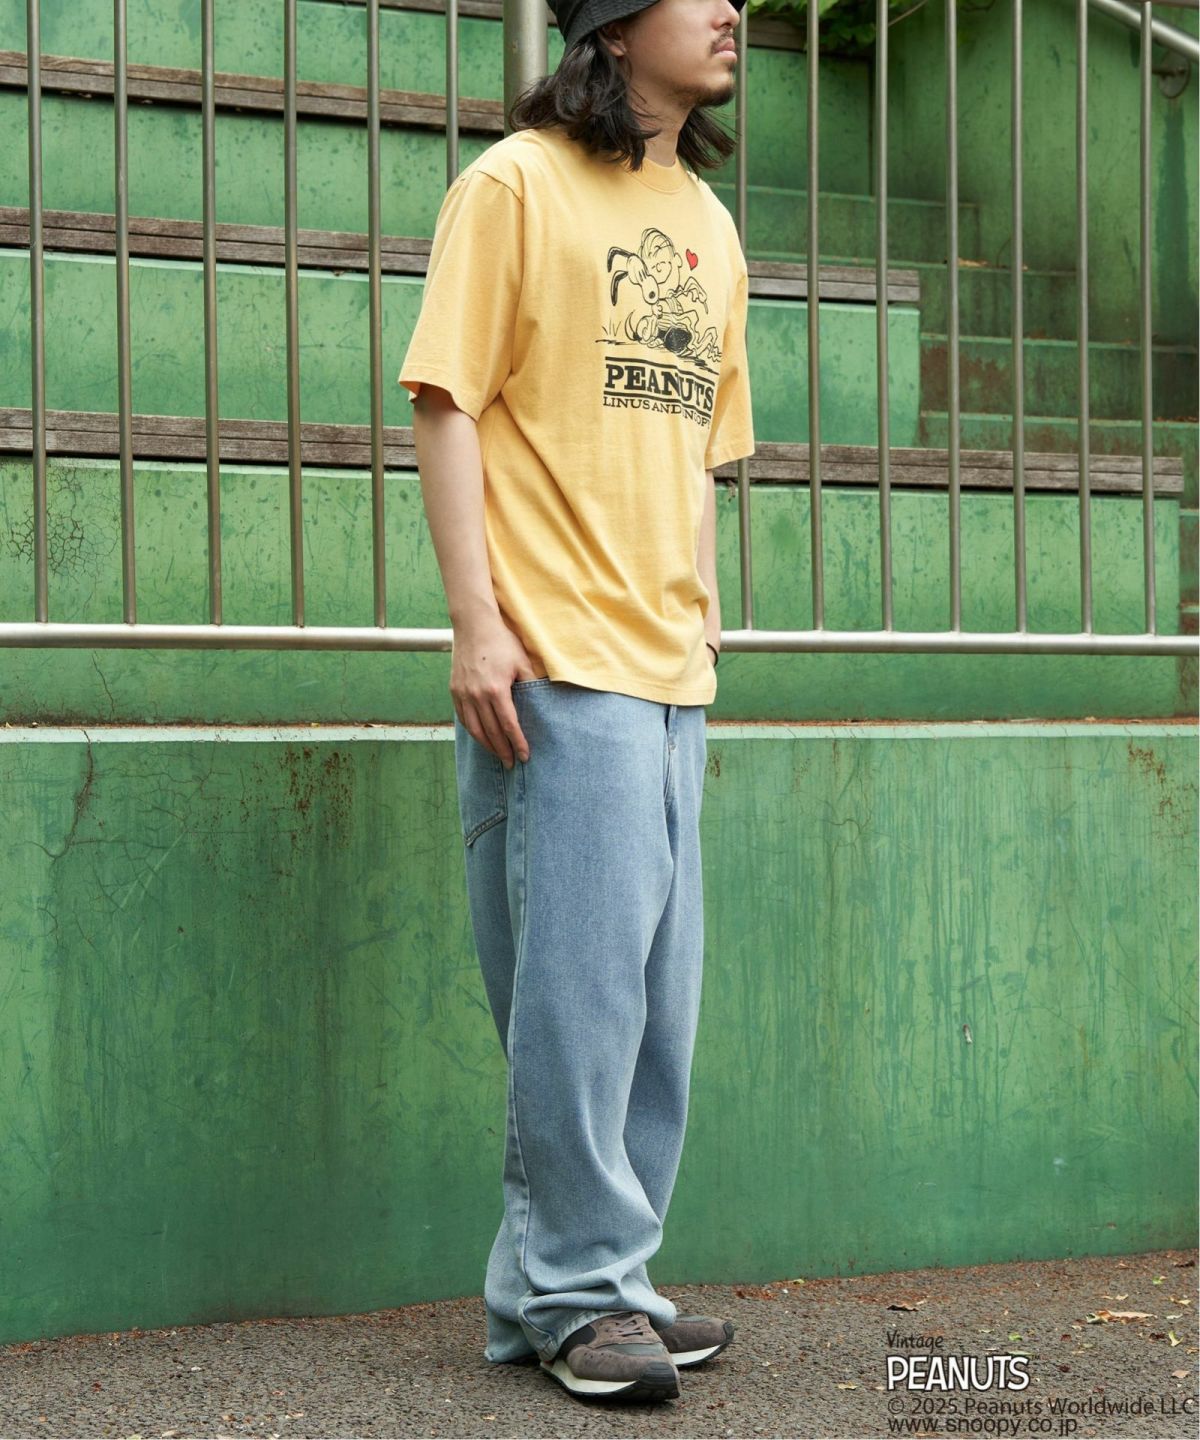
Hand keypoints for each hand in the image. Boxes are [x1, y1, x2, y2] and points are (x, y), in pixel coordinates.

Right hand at [450, 616, 534, 768]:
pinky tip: (482, 737)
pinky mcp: (454, 690)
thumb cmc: (501, 642)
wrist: (474, 625)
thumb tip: (544, 704)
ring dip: (487, 745)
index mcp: (496, 690)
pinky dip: (473, 731)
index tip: (524, 756)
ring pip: (474, 729)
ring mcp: (463, 694)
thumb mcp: (522, 662)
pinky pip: (463, 718)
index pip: (509, 725)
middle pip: (491, 732)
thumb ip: (532, 685)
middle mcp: (477, 695)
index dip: (517, 743)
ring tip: (497, 754)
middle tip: (511, 763)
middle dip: (502, 750)